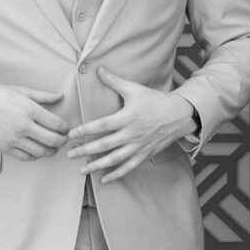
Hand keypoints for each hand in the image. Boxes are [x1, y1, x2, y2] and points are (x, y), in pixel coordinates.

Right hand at [0, 83, 67, 160]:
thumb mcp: (22, 91)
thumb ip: (43, 96)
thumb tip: (60, 96)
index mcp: (29, 110)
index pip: (56, 124)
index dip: (65, 128)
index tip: (65, 128)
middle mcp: (23, 126)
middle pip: (52, 140)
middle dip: (62, 141)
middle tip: (63, 139)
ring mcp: (14, 139)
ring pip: (41, 152)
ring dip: (51, 151)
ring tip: (53, 147)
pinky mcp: (5, 147)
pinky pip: (26, 157)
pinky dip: (36, 156)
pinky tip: (38, 150)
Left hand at [64, 71, 198, 181]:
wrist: (179, 115)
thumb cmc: (155, 100)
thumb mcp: (135, 89)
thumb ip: (114, 81)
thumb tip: (98, 69)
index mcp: (128, 117)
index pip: (102, 125)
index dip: (85, 130)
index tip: (71, 135)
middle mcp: (132, 134)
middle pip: (105, 145)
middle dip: (85, 151)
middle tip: (69, 154)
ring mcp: (139, 146)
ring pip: (115, 159)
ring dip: (97, 166)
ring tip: (82, 170)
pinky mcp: (145, 154)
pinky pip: (129, 167)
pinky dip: (116, 174)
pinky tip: (103, 179)